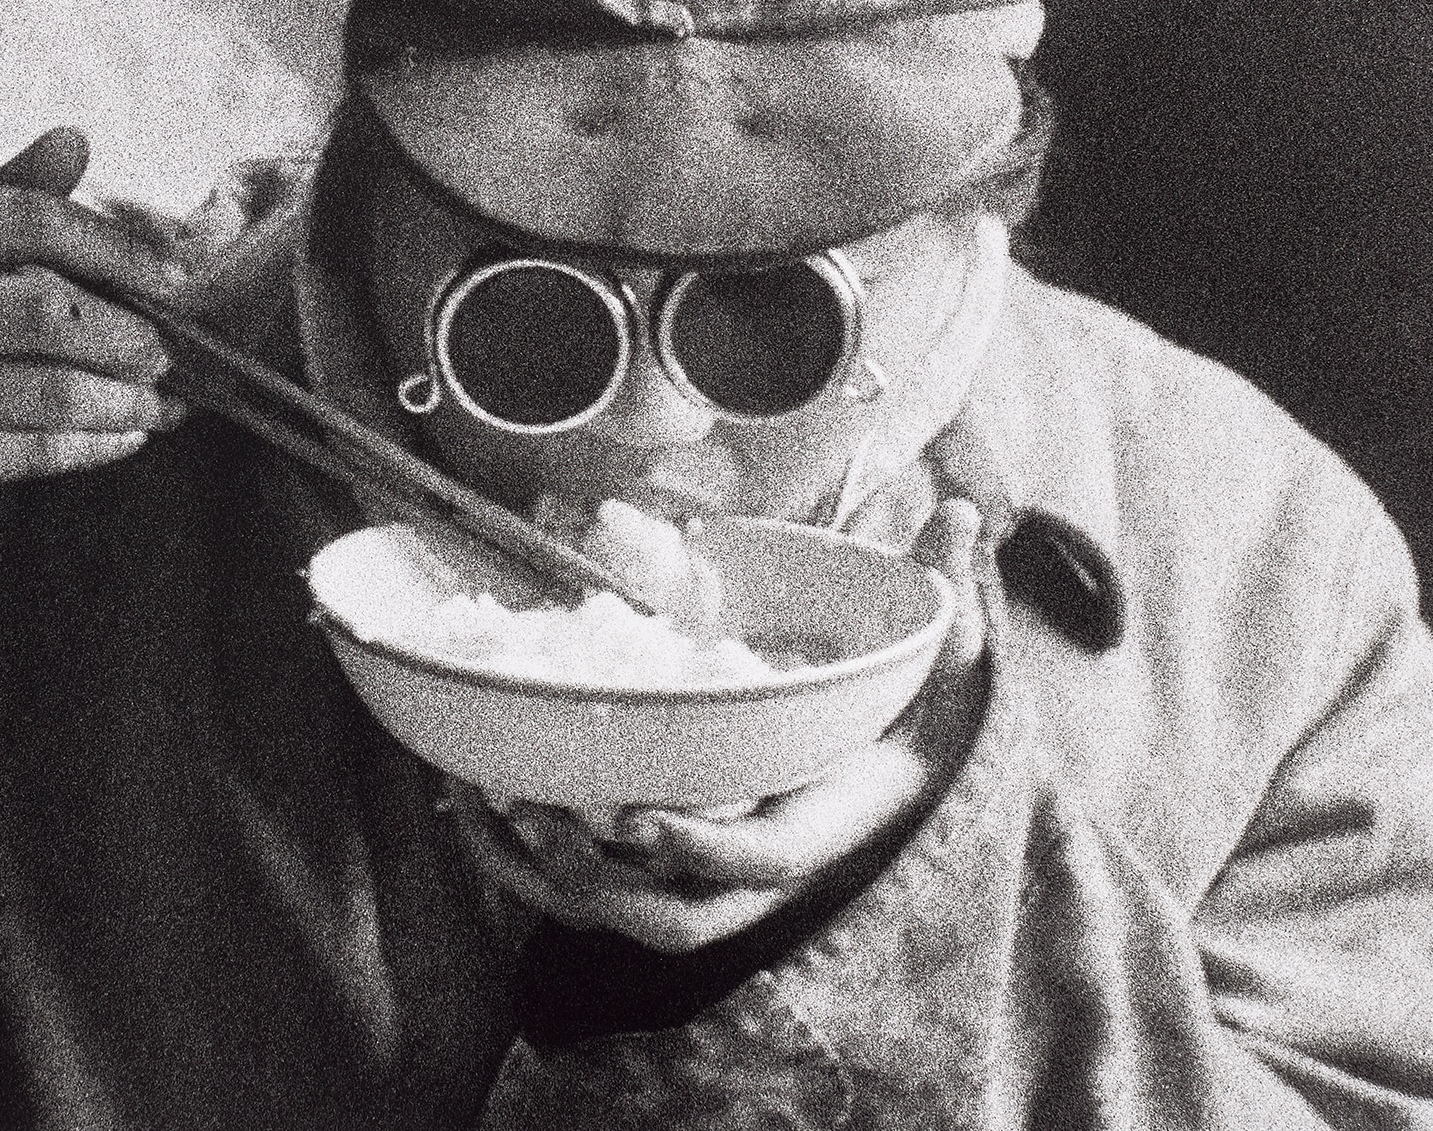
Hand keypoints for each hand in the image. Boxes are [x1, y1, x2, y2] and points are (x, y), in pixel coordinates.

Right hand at [0, 128, 187, 562]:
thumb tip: (77, 140)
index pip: (24, 221)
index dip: (113, 246)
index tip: (173, 274)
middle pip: (43, 312)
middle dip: (127, 333)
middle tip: (167, 348)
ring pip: (44, 391)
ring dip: (123, 399)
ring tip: (161, 398)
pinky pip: (24, 452)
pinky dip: (89, 446)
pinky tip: (124, 436)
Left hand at [448, 500, 990, 953]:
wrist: (898, 772)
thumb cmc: (909, 711)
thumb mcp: (939, 651)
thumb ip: (943, 592)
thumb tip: (958, 514)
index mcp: (830, 823)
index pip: (765, 860)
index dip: (702, 847)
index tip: (639, 815)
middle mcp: (766, 874)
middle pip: (677, 919)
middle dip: (597, 876)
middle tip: (533, 807)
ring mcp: (712, 884)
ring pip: (621, 918)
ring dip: (546, 874)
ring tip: (485, 800)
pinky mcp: (665, 875)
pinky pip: (587, 897)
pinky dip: (525, 869)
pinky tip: (474, 808)